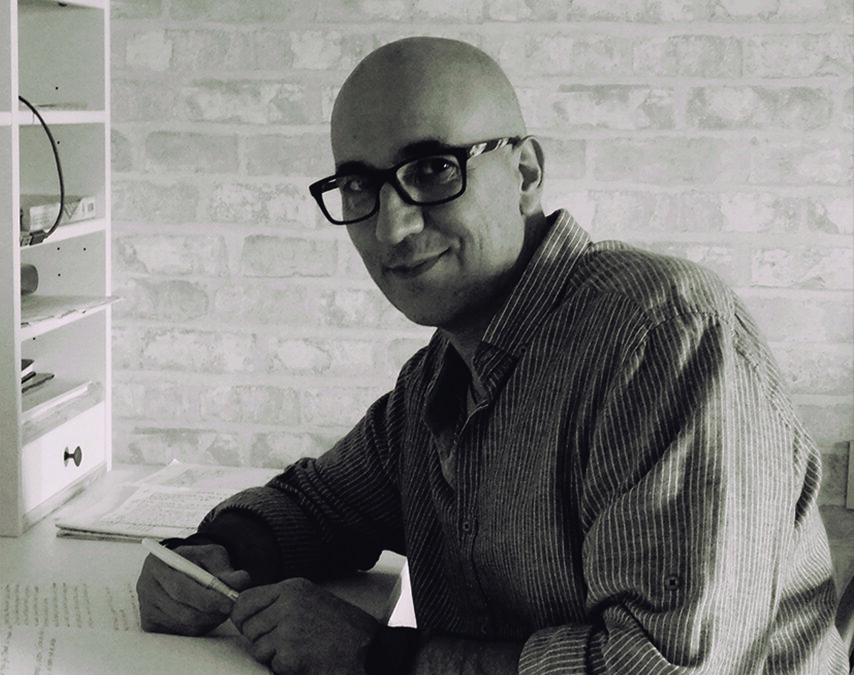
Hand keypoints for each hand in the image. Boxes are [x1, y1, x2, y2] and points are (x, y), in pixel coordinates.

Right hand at [136, 543, 251, 635]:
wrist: (182, 569)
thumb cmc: (198, 561)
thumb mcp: (212, 556)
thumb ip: (226, 567)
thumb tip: (240, 580)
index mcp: (156, 563)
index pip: (180, 588)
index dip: (206, 598)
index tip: (229, 602)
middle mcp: (145, 586)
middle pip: (181, 610)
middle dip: (211, 612)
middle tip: (231, 608)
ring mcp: (146, 608)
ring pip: (184, 624)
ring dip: (209, 619)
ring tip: (222, 607)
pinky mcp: (151, 624)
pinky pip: (181, 632)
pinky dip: (200, 626)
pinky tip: (208, 613)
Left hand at [231, 577, 380, 674]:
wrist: (368, 648)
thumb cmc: (344, 627)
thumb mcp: (311, 599)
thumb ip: (281, 602)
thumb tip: (247, 611)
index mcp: (292, 588)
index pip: (245, 600)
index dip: (241, 616)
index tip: (246, 624)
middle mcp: (287, 604)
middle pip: (248, 626)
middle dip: (261, 638)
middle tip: (286, 641)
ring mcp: (288, 628)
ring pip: (257, 648)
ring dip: (274, 655)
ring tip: (300, 649)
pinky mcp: (290, 653)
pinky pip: (272, 664)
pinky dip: (286, 667)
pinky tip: (306, 659)